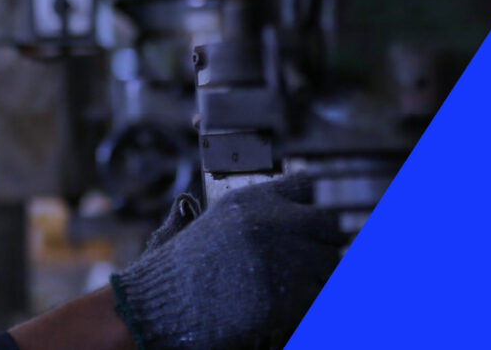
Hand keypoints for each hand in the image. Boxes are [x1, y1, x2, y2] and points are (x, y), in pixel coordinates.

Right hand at [109, 176, 344, 348]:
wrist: (158, 305)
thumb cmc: (182, 270)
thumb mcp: (215, 222)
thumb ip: (258, 214)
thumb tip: (303, 217)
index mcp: (253, 200)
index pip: (313, 185)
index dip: (325, 203)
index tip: (325, 221)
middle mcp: (270, 222)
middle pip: (332, 225)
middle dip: (326, 244)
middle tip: (313, 261)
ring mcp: (279, 258)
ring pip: (331, 264)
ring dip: (321, 277)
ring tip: (295, 286)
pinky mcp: (283, 296)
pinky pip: (320, 298)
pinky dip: (311, 304)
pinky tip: (289, 306)